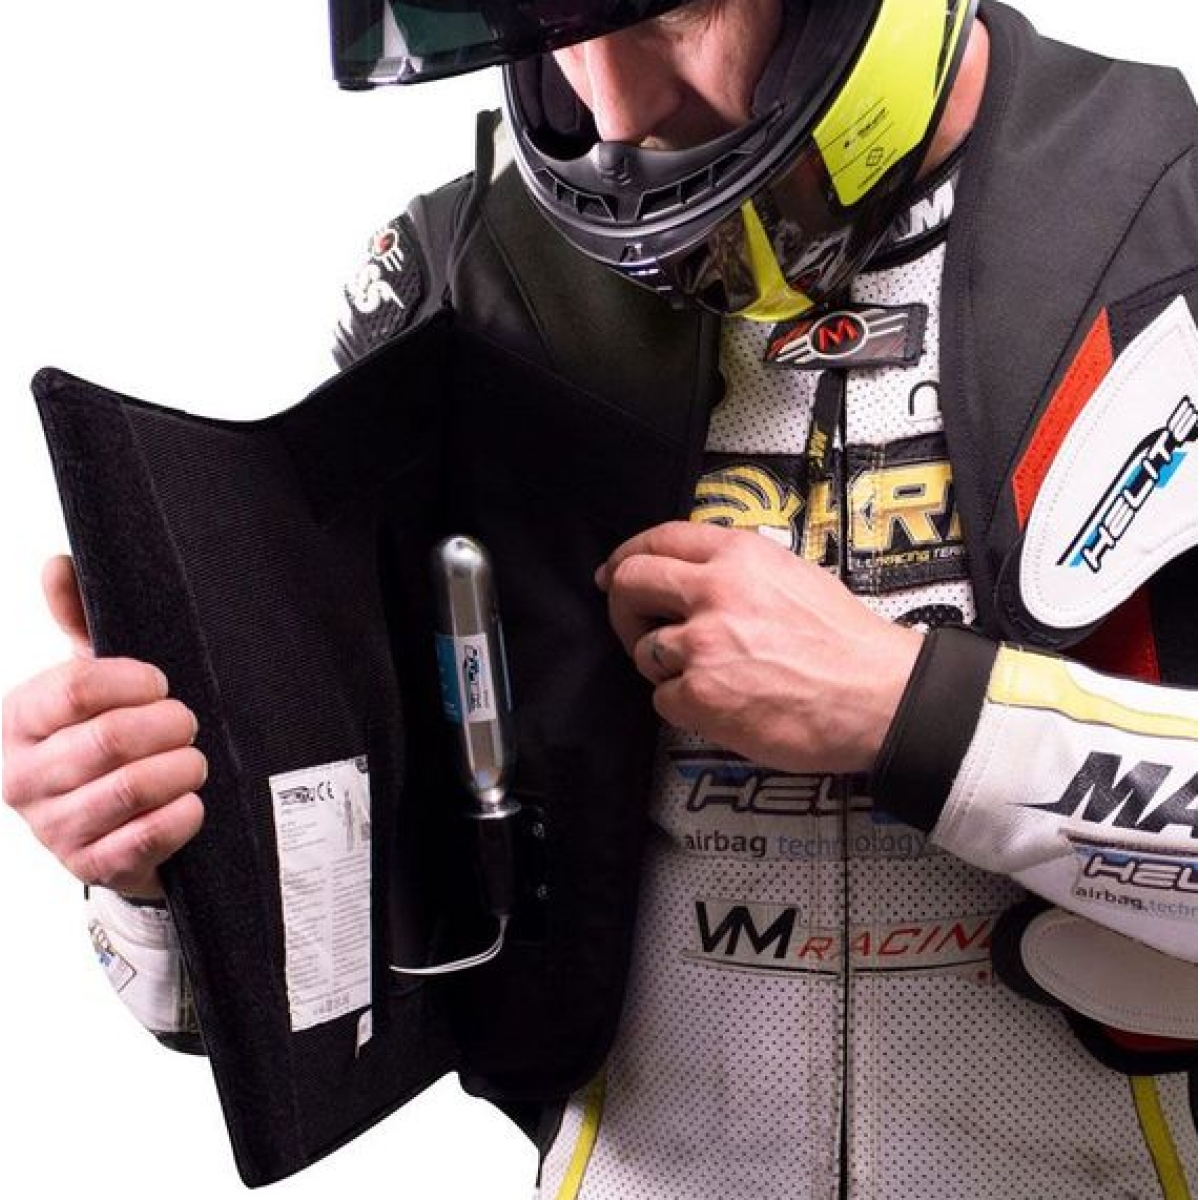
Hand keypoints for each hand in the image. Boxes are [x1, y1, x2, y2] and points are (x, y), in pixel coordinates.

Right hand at [2, 557, 205, 898]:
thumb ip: (77, 621)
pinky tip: (193, 801)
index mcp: (18, 721)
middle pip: (110, 739)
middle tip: (188, 722)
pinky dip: (184, 813)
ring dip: (182, 767)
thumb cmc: (103, 740)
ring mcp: (53, 828)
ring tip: (193, 760)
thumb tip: (56, 562)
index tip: (160, 683)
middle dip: (168, 725)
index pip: (75, 689)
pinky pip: (147, 836)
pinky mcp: (90, 866)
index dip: (132, 682)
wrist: (113, 828)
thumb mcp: (91, 682)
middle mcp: (22, 777)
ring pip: (132, 787)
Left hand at [596, 522, 922, 773]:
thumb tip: (693, 575)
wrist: (878, 696)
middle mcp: (714, 592)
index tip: (613, 572)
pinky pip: (664, 699)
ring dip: (666, 667)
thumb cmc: (846, 643)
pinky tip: (723, 704)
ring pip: (645, 650)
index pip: (657, 539)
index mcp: (738, 556)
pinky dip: (685, 706)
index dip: (626, 556)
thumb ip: (737, 569)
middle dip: (622, 606)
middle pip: (630, 584)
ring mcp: (703, 645)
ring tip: (710, 676)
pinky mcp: (700, 695)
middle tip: (636, 625)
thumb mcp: (792, 575)